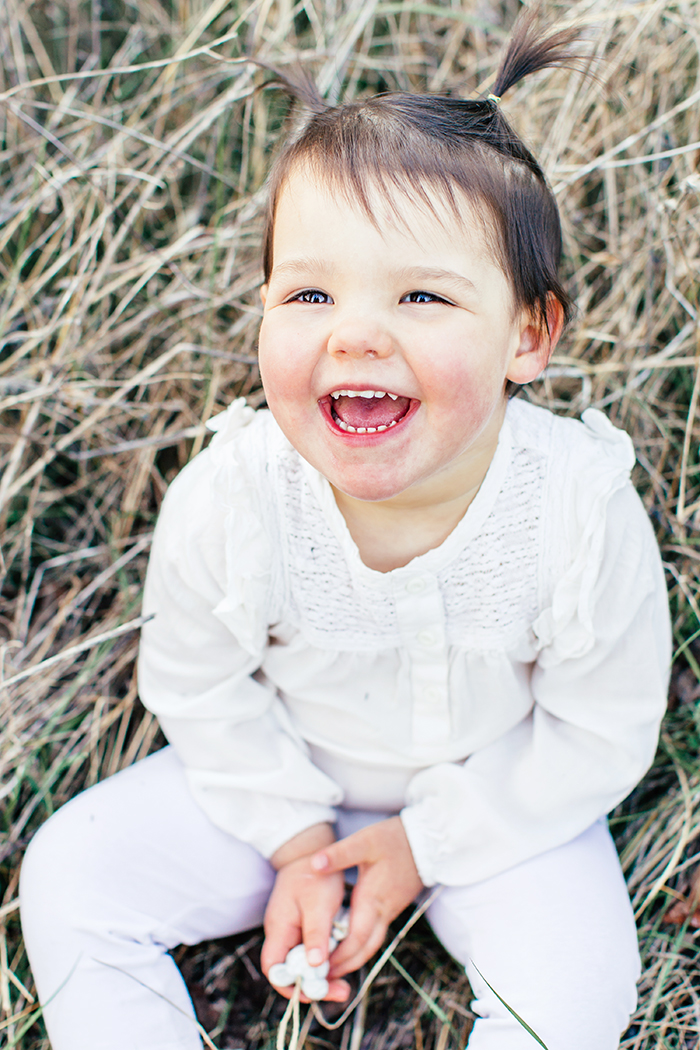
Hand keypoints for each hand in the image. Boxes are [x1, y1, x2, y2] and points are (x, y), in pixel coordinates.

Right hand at [261, 824, 349, 1002]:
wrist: (308, 850)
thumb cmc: (313, 874)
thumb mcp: (318, 903)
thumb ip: (315, 934)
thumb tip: (315, 966)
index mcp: (279, 927)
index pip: (274, 969)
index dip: (290, 986)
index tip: (315, 993)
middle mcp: (280, 932)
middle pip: (290, 970)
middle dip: (314, 984)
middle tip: (341, 991)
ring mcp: (289, 929)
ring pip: (301, 962)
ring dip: (321, 974)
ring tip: (345, 982)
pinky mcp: (300, 925)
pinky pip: (308, 950)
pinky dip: (323, 959)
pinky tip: (340, 962)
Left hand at [310, 816, 423, 977]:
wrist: (427, 841)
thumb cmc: (394, 839)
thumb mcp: (364, 841)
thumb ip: (339, 854)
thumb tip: (314, 864)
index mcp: (373, 899)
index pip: (356, 938)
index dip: (339, 955)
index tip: (321, 966)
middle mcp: (383, 911)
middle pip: (365, 949)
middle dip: (344, 965)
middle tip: (323, 976)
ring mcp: (389, 911)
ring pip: (372, 944)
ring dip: (353, 957)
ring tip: (332, 966)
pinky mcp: (392, 907)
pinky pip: (376, 934)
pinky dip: (361, 944)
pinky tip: (347, 944)